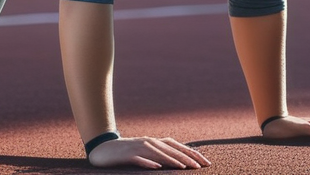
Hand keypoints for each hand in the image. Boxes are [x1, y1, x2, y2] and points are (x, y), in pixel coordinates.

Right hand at [88, 136, 211, 168]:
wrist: (103, 150)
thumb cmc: (127, 154)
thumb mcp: (146, 154)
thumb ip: (161, 155)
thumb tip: (180, 161)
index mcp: (155, 142)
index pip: (178, 147)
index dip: (192, 153)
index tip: (206, 163)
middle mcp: (149, 142)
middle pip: (171, 150)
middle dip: (187, 158)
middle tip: (200, 166)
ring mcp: (138, 148)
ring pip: (158, 154)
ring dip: (172, 160)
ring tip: (184, 168)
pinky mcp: (127, 155)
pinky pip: (139, 159)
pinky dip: (148, 163)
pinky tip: (157, 168)